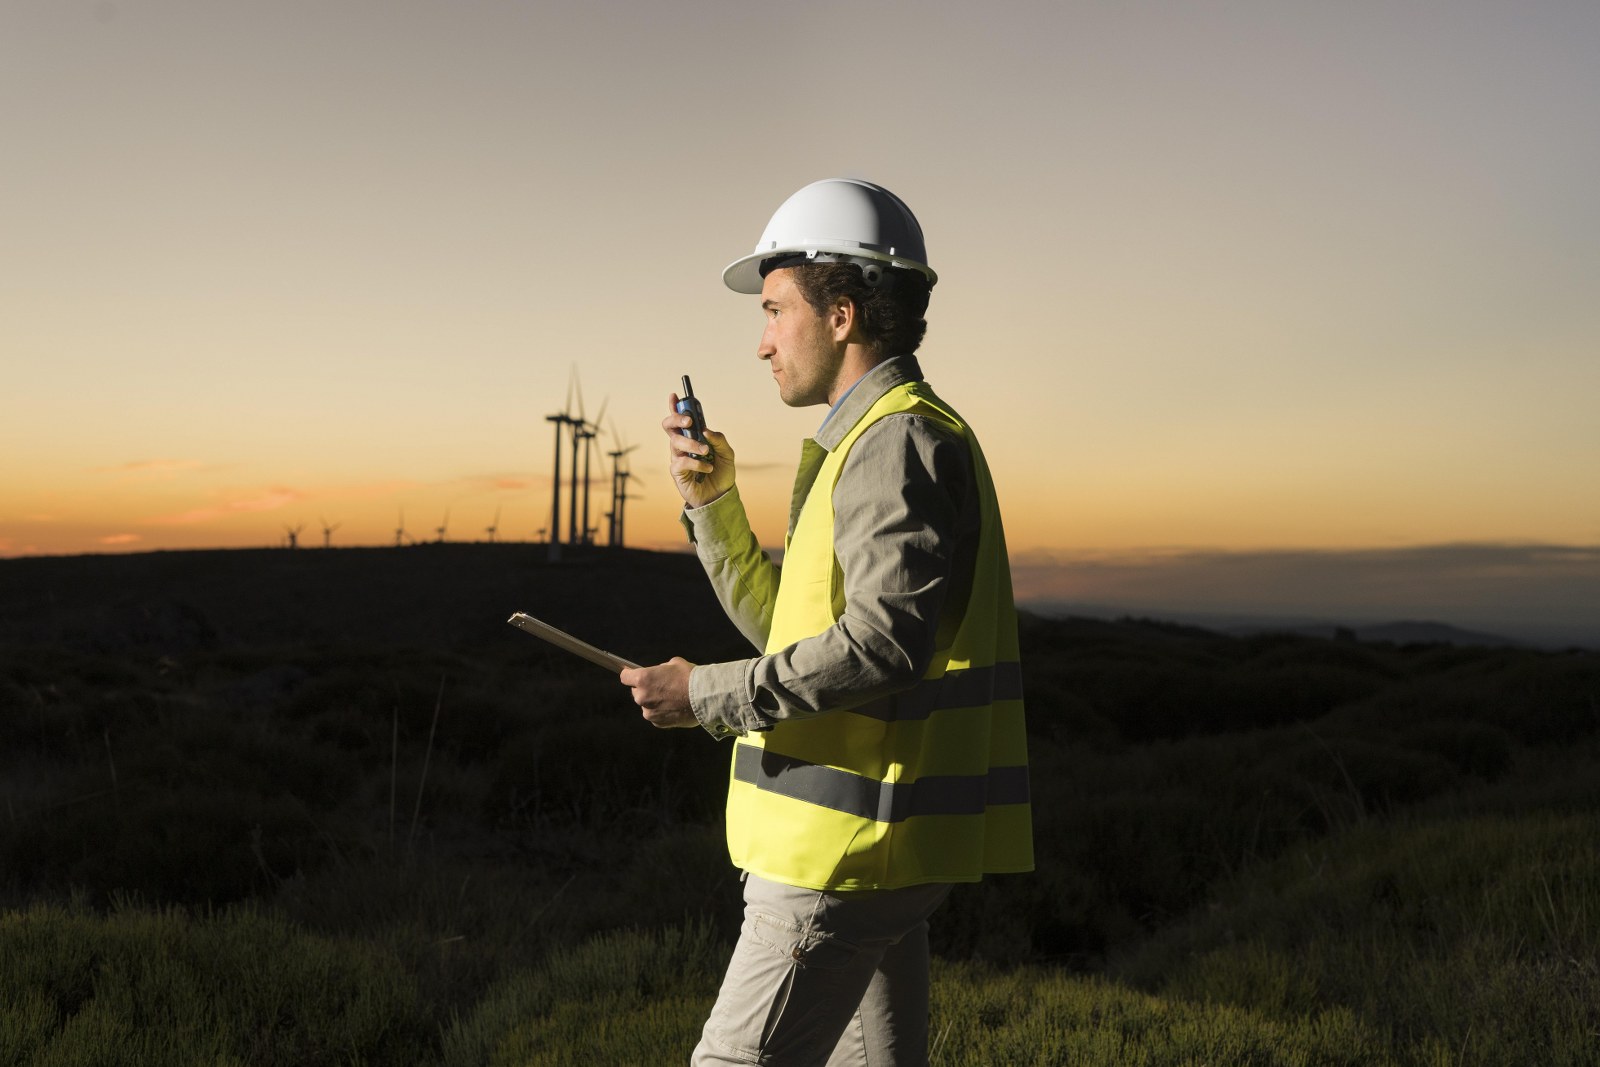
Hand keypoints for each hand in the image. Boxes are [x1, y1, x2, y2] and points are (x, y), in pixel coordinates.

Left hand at [620, 657, 698, 728]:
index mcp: (643, 679)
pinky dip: (662, 712)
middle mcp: (642, 697)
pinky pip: (655, 716)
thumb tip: (660, 674)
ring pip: (647, 705)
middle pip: (636, 692)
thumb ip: (661, 669)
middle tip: (661, 686)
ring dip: (654, 702)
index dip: (629, 674)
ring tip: (671, 698)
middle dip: (645, 689)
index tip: (631, 674)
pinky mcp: (658, 723)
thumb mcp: (674, 663)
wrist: (704, 697)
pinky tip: (674, 707)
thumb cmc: (690, 677)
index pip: (625, 677)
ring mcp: (649, 712)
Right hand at [663, 393, 734, 508]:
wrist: (720, 497)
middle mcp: (682, 444)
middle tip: (689, 422)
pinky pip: (681, 461)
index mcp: (693, 437)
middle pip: (669, 425)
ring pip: (675, 442)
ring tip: (706, 452)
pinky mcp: (677, 472)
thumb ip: (719, 440)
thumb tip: (706, 431)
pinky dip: (696, 463)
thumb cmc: (721, 473)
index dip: (675, 406)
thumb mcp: (727, 454)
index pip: (681, 419)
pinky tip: (707, 468)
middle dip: (676, 419)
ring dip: (692, 444)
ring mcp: (678, 457)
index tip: (675, 395)